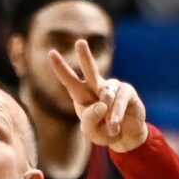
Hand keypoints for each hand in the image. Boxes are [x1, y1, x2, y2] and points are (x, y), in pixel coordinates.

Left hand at [49, 38, 148, 152]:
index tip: (51, 53)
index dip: (61, 68)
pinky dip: (116, 114)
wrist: (125, 136)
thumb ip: (90, 120)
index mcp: (82, 95)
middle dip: (85, 56)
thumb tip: (101, 104)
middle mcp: (96, 86)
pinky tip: (116, 123)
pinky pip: (119, 101)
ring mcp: (112, 87)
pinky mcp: (127, 91)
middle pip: (90, 70)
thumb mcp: (91, 131)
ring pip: (106, 97)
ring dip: (107, 117)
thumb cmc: (103, 131)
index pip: (69, 80)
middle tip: (80, 42)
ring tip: (111, 129)